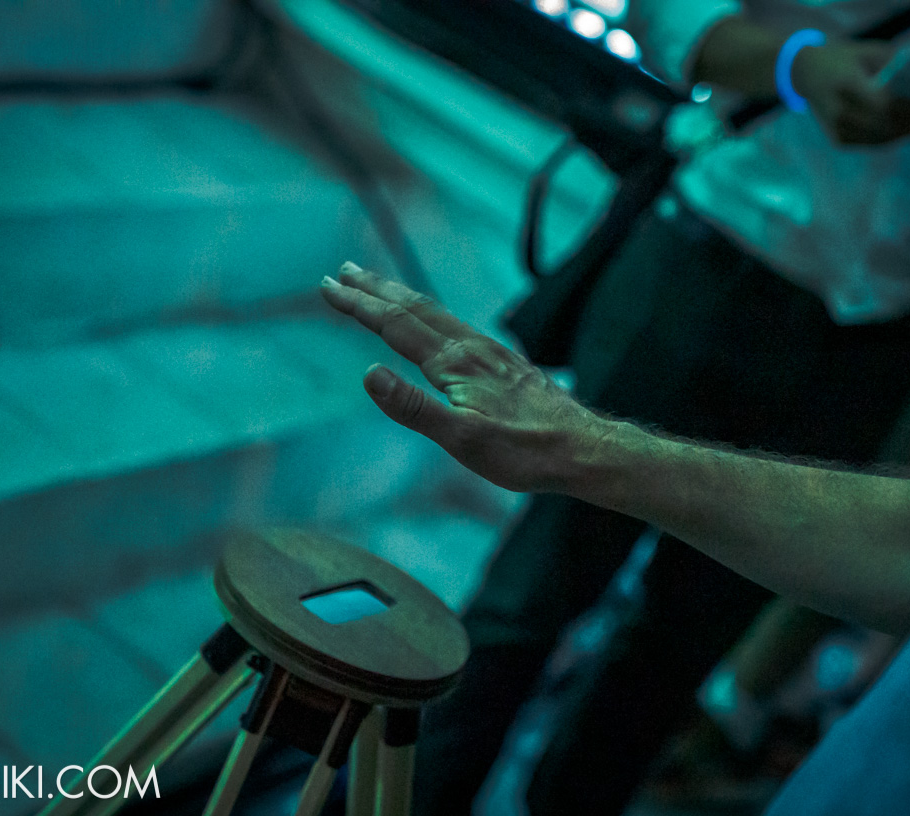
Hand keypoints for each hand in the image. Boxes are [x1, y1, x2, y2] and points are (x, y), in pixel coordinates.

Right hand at [318, 263, 610, 491]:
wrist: (582, 448)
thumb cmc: (524, 452)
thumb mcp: (462, 440)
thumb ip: (414, 408)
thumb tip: (368, 374)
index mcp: (454, 364)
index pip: (394, 325)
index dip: (358, 305)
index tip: (327, 285)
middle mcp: (471, 348)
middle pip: (413, 308)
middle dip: (374, 288)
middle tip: (342, 269)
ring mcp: (490, 352)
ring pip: (436, 313)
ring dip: (401, 295)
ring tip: (378, 285)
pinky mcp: (505, 363)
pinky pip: (456, 326)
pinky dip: (430, 313)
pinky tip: (436, 323)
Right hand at [792, 41, 909, 143]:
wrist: (807, 74)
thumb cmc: (845, 59)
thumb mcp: (870, 52)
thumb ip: (896, 66)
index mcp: (846, 85)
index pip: (886, 105)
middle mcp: (839, 112)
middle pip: (886, 126)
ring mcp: (837, 129)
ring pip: (881, 139)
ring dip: (907, 134)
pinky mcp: (839, 141)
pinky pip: (872, 144)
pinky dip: (893, 138)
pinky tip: (908, 130)